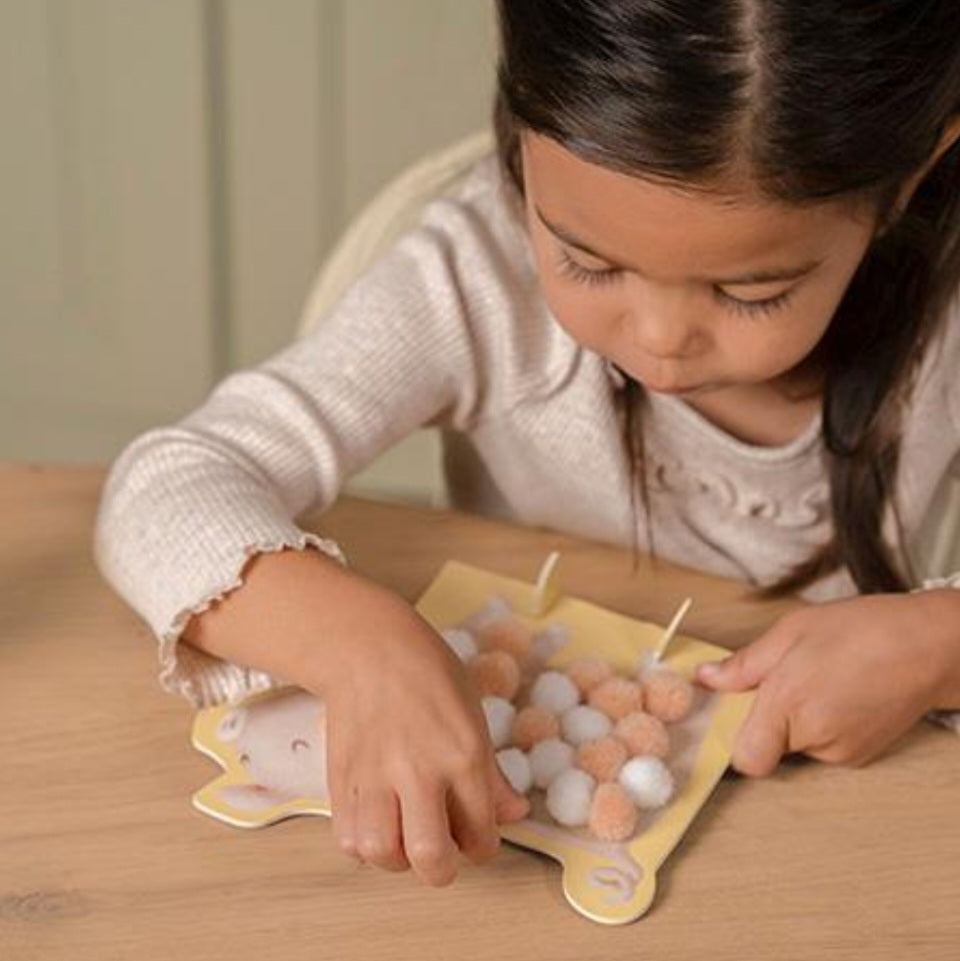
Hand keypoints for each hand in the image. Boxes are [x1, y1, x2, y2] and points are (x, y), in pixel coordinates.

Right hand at [184, 548, 528, 886]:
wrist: (367, 647)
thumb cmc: (426, 673)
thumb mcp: (474, 716)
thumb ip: (491, 775)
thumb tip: (514, 813)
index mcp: (463, 755)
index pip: (481, 836)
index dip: (482, 847)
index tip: (475, 839)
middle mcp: (419, 770)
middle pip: (430, 859)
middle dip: (441, 871)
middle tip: (440, 854)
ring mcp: (376, 776)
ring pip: (382, 854)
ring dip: (396, 858)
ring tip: (403, 835)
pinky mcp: (342, 777)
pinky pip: (348, 838)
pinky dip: (362, 843)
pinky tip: (377, 822)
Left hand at [695, 591, 959, 775]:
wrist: (930, 646)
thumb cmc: (862, 630)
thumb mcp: (792, 631)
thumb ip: (745, 664)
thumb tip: (706, 679)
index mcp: (790, 703)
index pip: (745, 758)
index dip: (732, 738)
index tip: (734, 708)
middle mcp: (815, 737)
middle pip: (766, 746)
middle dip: (764, 717)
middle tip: (783, 679)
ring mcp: (841, 752)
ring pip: (794, 745)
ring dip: (793, 720)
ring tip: (819, 680)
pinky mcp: (860, 757)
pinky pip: (820, 746)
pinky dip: (819, 724)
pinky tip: (837, 693)